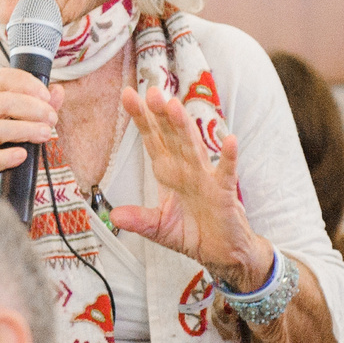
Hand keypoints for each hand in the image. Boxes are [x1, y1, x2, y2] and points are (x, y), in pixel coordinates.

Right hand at [0, 67, 59, 188]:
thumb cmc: (3, 138)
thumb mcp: (20, 116)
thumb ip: (41, 104)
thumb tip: (58, 91)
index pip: (3, 78)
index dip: (26, 83)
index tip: (46, 95)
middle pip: (2, 102)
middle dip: (32, 108)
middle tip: (52, 118)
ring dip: (24, 129)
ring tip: (45, 134)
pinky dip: (7, 157)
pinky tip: (23, 154)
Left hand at [109, 83, 271, 291]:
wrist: (223, 251)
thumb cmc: (193, 233)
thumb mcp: (159, 228)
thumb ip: (139, 220)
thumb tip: (114, 216)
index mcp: (168, 172)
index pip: (153, 140)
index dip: (142, 119)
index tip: (128, 95)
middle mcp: (186, 169)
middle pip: (171, 136)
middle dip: (160, 115)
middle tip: (151, 91)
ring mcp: (206, 178)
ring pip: (193, 147)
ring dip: (184, 127)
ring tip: (175, 106)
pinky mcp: (224, 192)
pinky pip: (225, 172)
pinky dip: (227, 157)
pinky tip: (229, 140)